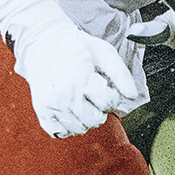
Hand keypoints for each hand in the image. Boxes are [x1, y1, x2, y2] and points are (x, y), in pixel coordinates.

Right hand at [6, 8, 145, 138]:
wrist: (42, 41)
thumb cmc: (77, 46)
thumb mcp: (104, 52)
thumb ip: (121, 74)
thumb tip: (132, 96)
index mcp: (82, 78)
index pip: (108, 103)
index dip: (112, 96)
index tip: (105, 87)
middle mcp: (65, 94)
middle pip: (95, 120)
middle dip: (100, 110)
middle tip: (95, 96)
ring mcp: (51, 104)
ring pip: (79, 128)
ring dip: (86, 119)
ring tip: (83, 101)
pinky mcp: (41, 109)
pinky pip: (60, 132)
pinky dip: (68, 126)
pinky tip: (71, 111)